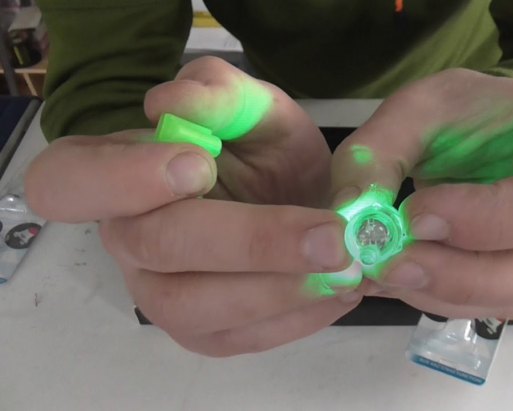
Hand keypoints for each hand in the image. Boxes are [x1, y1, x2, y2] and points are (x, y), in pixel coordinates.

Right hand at [25, 57, 359, 355]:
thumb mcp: (254, 107)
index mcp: (113, 173)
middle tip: (331, 234)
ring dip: (278, 289)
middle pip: (158, 248)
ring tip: (346, 266)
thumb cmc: (260, 148)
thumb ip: (218, 92)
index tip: (199, 163)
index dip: (121, 178)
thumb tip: (171, 103)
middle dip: (250, 241)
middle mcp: (127, 241)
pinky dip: (299, 316)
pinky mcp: (205, 334)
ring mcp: (161, 296)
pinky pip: (241, 338)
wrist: (296, 196)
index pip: (67, 183)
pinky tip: (341, 289)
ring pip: (196, 306)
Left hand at [331, 68, 512, 318]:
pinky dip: (442, 299)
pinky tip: (403, 277)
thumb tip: (350, 218)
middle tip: (389, 262)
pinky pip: (495, 305)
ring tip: (387, 267)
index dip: (491, 218)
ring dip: (445, 292)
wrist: (490, 128)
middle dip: (460, 272)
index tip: (415, 214)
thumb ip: (376, 154)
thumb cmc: (465, 110)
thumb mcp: (414, 109)